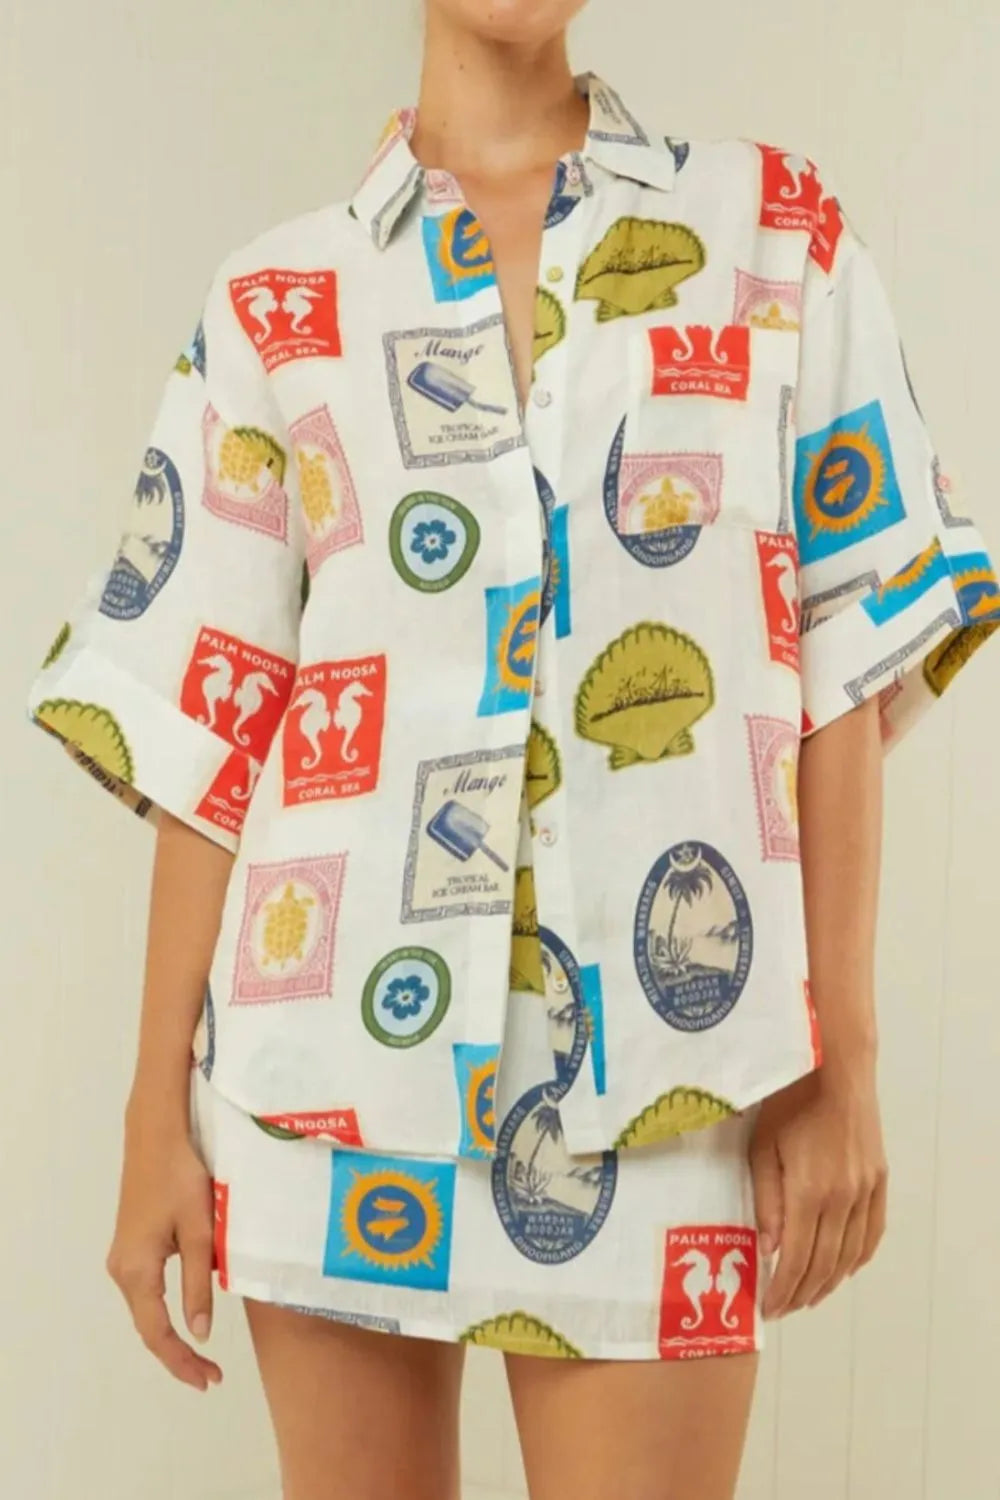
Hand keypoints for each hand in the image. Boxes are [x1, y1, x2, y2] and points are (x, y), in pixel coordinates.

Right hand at [105, 1092, 222, 1389]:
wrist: (156, 1135)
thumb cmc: (182, 1178)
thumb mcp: (200, 1232)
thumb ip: (198, 1284)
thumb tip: (199, 1332)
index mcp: (136, 1270)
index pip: (157, 1333)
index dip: (181, 1361)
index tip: (209, 1380)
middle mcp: (121, 1269)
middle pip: (147, 1326)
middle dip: (177, 1354)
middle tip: (211, 1377)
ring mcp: (122, 1257)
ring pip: (145, 1309)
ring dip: (170, 1334)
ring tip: (202, 1357)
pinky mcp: (131, 1244)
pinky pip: (146, 1289)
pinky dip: (163, 1310)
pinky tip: (185, 1316)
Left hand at [749, 1062, 887, 1318]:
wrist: (835, 1068)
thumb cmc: (787, 1101)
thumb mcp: (762, 1147)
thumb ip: (765, 1199)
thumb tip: (769, 1248)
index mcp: (809, 1192)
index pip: (796, 1258)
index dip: (782, 1289)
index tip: (769, 1308)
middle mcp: (842, 1198)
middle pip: (824, 1263)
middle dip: (802, 1292)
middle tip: (784, 1308)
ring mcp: (865, 1190)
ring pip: (850, 1253)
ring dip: (830, 1281)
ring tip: (809, 1296)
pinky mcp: (879, 1179)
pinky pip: (873, 1230)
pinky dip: (859, 1256)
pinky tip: (845, 1268)